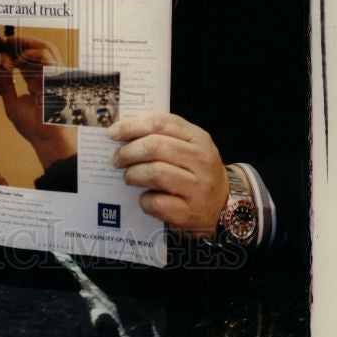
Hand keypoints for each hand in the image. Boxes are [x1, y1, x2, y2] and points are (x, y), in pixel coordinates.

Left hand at [0, 34, 75, 166]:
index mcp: (37, 81)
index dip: (13, 50)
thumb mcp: (11, 102)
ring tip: (8, 46)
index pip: (27, 58)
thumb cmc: (33, 127)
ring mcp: (54, 75)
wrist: (46, 139)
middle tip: (1, 40)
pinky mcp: (57, 76)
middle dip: (18, 41)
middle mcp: (47, 75)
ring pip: (46, 47)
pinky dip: (30, 55)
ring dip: (24, 43)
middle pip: (38, 48)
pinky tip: (16, 62)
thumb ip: (5, 84)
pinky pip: (46, 56)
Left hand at [108, 113, 227, 237]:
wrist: (222, 205)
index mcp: (198, 138)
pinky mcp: (190, 213)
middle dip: (128, 152)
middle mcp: (202, 161)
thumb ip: (161, 135)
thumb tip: (121, 131)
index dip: (132, 126)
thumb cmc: (195, 171)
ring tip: (129, 177)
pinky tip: (144, 198)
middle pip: (155, 147)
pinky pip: (157, 203)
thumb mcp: (188, 146)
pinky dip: (144, 200)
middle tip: (117, 159)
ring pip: (154, 173)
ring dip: (133, 174)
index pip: (161, 123)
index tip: (113, 132)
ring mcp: (198, 188)